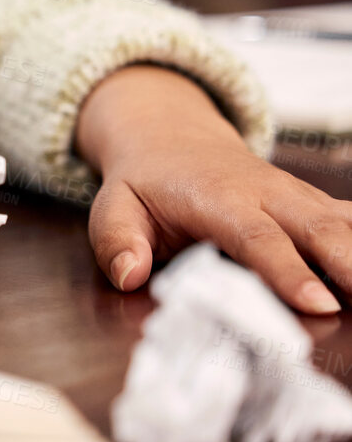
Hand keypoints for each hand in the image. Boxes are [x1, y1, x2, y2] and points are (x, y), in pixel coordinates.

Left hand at [75, 64, 349, 314]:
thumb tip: (129, 274)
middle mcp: (266, 193)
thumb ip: (116, 239)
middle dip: (349, 264)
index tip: (317, 302)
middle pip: (317, 227)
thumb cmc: (145, 182)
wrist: (171, 138)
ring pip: (343, 223)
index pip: (256, 237)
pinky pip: (350, 218)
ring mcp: (295, 196)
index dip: (287, 270)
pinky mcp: (312, 204)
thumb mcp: (114, 205)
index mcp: (218, 198)